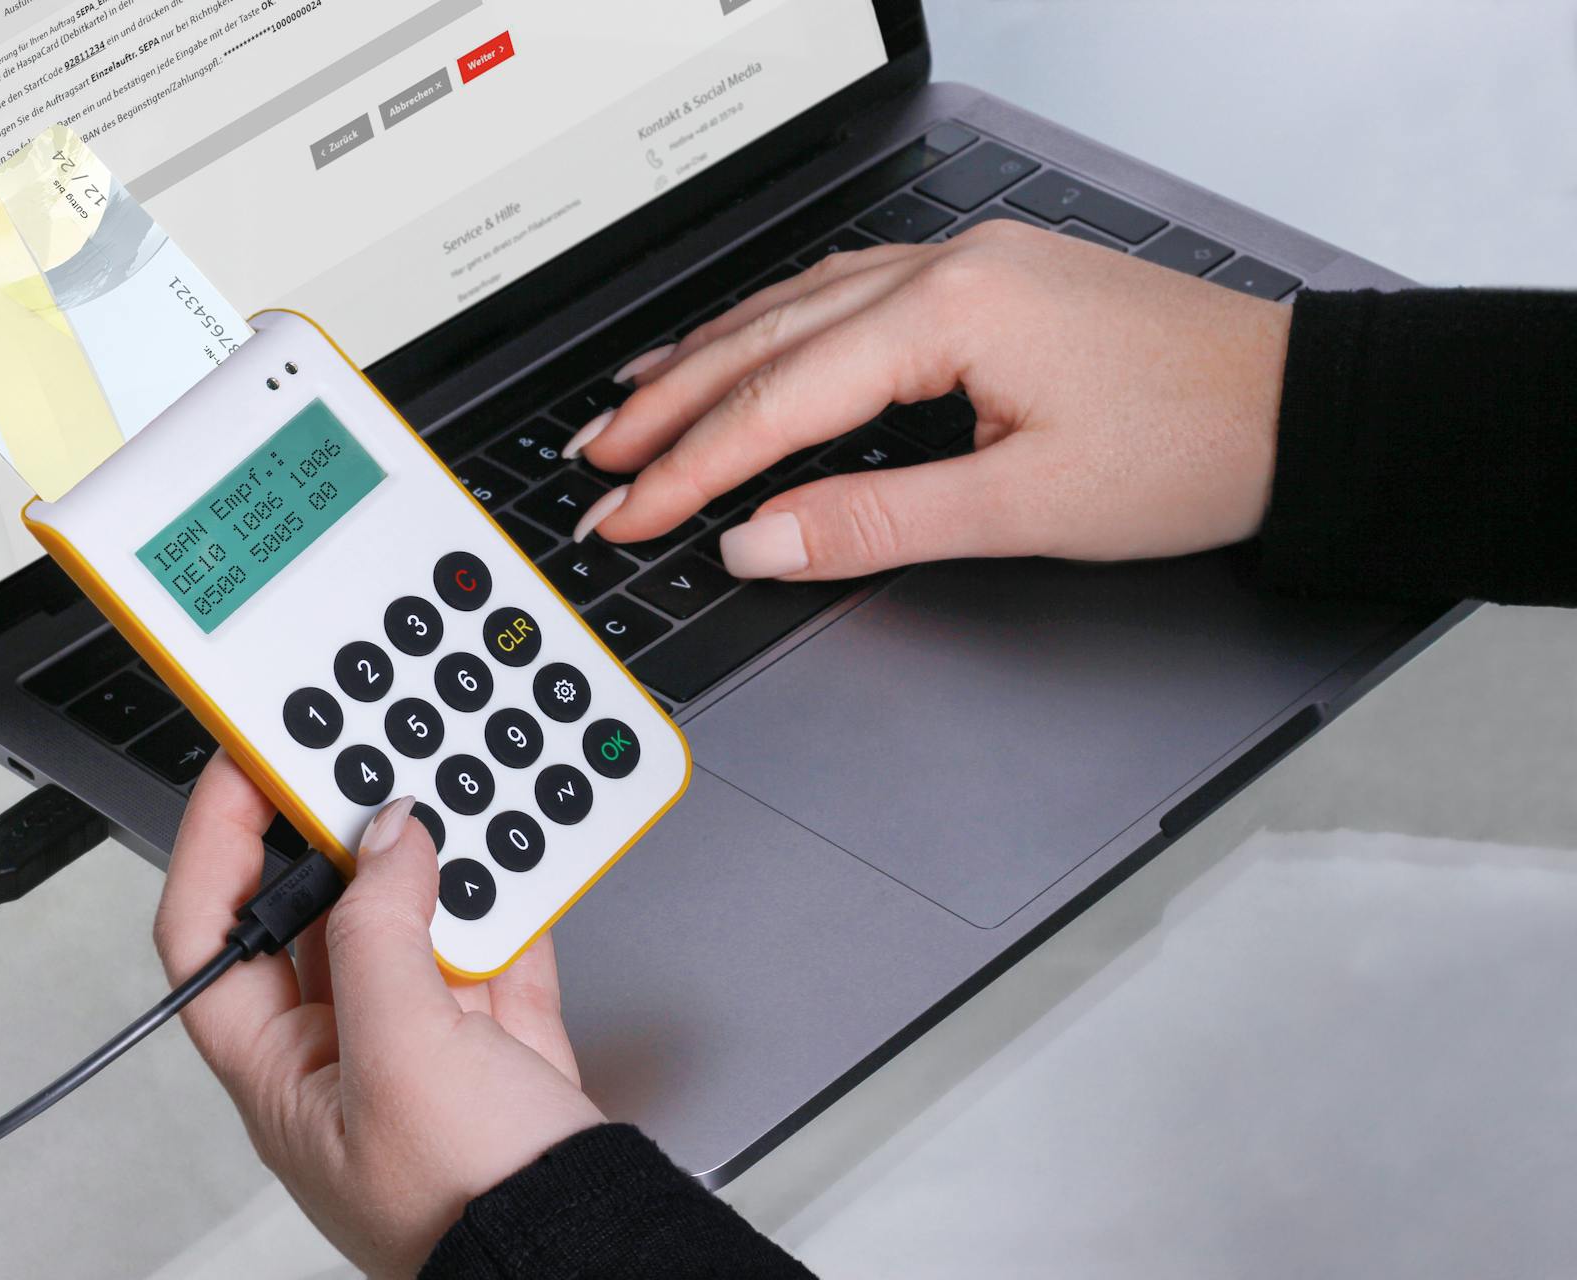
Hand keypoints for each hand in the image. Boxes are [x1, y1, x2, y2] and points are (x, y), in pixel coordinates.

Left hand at [154, 755, 604, 1277]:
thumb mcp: (399, 1057)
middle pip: (317, 911)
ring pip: (409, 918)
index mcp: (280, 1070)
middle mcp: (343, 1052)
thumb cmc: (466, 1207)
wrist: (585, 1252)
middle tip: (362, 761)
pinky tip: (515, 858)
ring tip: (444, 797)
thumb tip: (384, 840)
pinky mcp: (497, 1042)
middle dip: (338, 834)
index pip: (210, 931)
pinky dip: (505, 894)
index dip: (213, 838)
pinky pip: (489, 941)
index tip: (248, 760)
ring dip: (432, 857)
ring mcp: (423, 1045)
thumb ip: (380, 934)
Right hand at [567, 222, 1293, 576]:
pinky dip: (777, 331)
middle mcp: (943, 268)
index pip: (778, 400)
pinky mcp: (984, 281)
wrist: (1299, 409)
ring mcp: (963, 265)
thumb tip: (758, 543)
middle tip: (595, 460)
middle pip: (767, 340)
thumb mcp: (1022, 509)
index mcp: (948, 311)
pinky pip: (845, 296)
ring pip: (798, 307)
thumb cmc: (1190, 448)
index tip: (627, 513)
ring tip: (635, 399)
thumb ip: (872, 522)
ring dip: (710, 358)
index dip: (690, 468)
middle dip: (671, 408)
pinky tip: (747, 346)